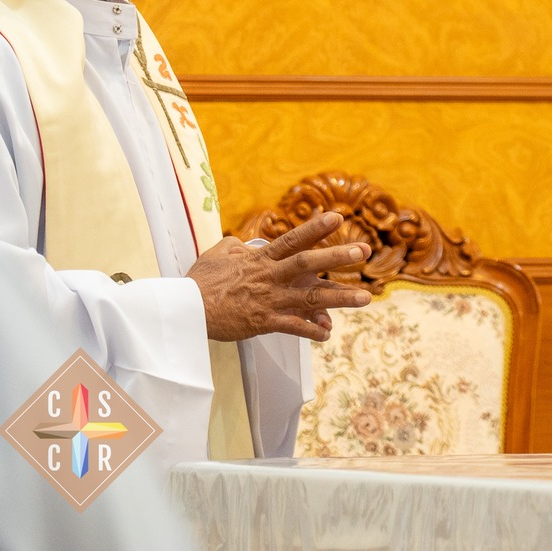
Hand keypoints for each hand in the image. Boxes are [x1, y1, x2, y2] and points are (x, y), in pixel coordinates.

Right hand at [188, 211, 371, 341]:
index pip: (293, 239)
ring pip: (310, 298)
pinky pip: (293, 327)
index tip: (338, 217)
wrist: (185, 311)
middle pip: (308, 264)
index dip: (315, 228)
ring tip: (366, 298)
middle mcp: (270, 277)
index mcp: (261, 259)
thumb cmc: (200, 281)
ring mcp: (269, 300)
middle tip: (363, 250)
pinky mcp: (263, 322)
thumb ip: (237, 246)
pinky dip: (311, 331)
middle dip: (337, 256)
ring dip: (340, 298)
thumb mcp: (218, 254)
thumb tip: (245, 243)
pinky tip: (328, 334)